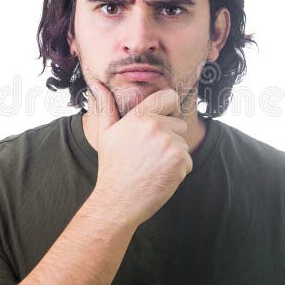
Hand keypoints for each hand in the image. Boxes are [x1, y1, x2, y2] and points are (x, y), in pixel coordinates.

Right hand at [86, 79, 192, 226]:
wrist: (118, 201)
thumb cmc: (112, 167)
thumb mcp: (106, 134)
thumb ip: (106, 106)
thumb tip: (97, 84)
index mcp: (139, 116)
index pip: (169, 96)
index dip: (169, 108)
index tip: (163, 120)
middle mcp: (156, 126)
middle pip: (179, 123)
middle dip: (170, 137)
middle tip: (149, 154)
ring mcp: (170, 143)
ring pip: (183, 143)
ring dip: (173, 155)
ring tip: (152, 166)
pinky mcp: (180, 161)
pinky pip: (188, 160)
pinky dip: (178, 170)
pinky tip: (159, 176)